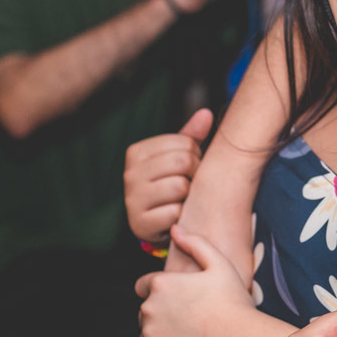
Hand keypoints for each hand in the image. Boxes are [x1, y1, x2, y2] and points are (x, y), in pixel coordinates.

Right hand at [125, 109, 211, 242]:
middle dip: (194, 172)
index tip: (189, 165)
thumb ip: (192, 135)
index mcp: (137, 152)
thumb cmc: (171, 181)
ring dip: (189, 194)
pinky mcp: (140, 224)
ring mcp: (132, 199)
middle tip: (190, 181)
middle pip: (183, 162)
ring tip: (183, 196)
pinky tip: (175, 214)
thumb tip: (206, 112)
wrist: (158, 222)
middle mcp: (129, 174)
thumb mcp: (179, 156)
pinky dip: (182, 215)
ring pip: (180, 186)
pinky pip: (175, 213)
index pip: (184, 143)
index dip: (195, 154)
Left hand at [136, 225, 254, 336]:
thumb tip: (175, 229)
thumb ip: (195, 243)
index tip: (176, 298)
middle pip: (146, 311)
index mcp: (161, 284)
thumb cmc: (233, 302)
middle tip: (189, 318)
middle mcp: (149, 308)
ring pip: (148, 334)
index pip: (143, 285)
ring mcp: (150, 335)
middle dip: (162, 313)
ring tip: (190, 335)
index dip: (160, 290)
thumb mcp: (220, 264)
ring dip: (162, 334)